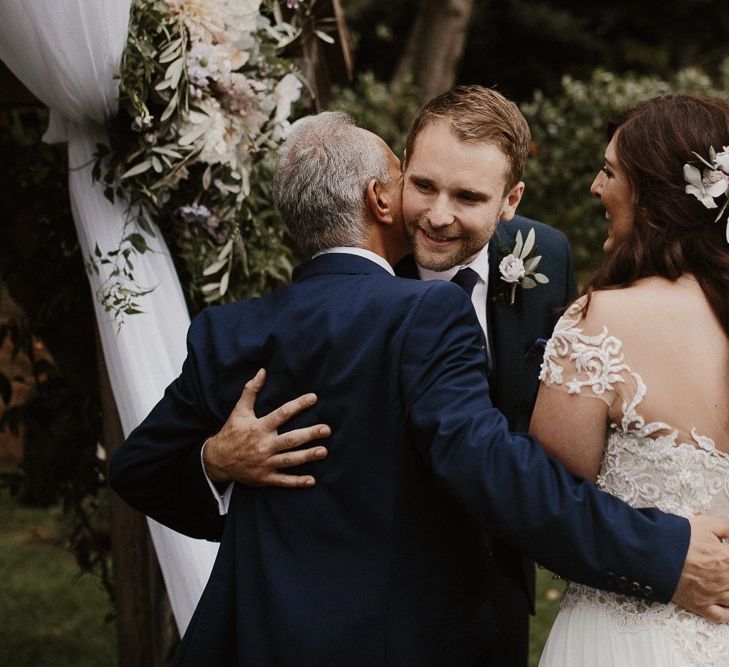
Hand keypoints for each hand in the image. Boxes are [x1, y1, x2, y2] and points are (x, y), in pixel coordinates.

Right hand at [203, 369, 329, 487]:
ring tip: (324, 451)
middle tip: (326, 429)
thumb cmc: (231, 432)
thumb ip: (251, 390)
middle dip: (309, 434)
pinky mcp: (264, 478)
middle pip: (289, 439)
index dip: (298, 405)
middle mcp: (263, 445)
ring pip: (289, 460)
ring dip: (307, 456)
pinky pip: (282, 481)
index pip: (281, 414)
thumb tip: (262, 371)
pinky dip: (296, 482)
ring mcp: (264, 463)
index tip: (313, 398)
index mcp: (259, 427)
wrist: (216, 460)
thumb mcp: (239, 410)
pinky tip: (312, 480)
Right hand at [672, 515, 728, 621]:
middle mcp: (725, 579)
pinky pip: (722, 616)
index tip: (726, 555)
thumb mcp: (706, 524)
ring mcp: (714, 594)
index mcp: (727, 558)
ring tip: (725, 582)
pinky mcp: (700, 605)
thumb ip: (728, 528)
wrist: (653, 551)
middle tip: (722, 567)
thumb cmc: (678, 537)